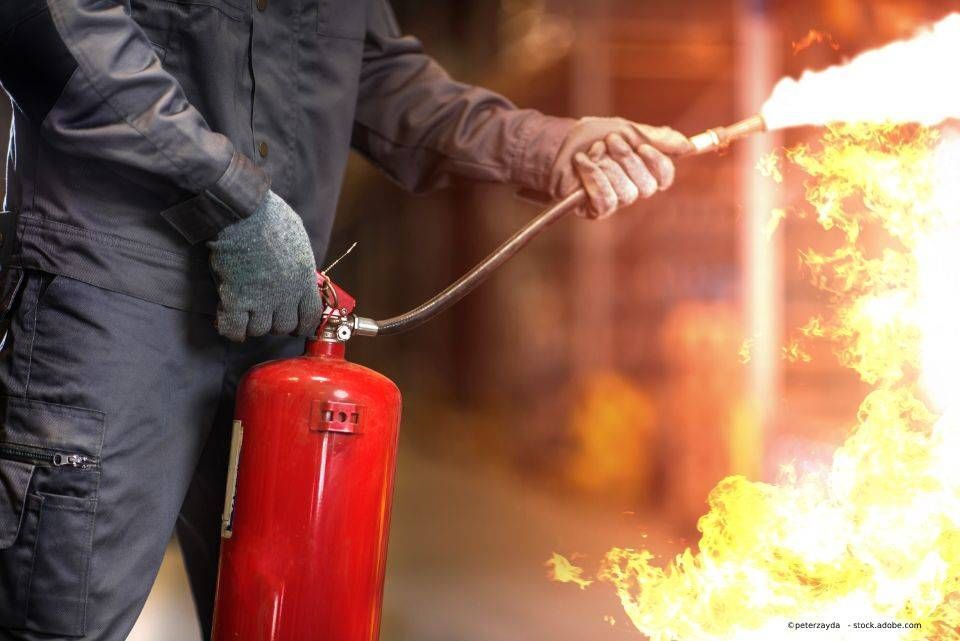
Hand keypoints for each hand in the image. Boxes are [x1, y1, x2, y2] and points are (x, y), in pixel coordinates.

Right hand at [208, 191, 323, 340]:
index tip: (296, 322)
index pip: (311, 317)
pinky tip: (229, 321)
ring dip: (252, 325)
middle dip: (276, 323)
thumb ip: (300, 264)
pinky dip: (231, 329)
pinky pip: (234, 328)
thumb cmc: (270, 217)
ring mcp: (261, 298)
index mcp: (304, 279)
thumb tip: (299, 276)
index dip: (303, 324)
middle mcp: (286, 293)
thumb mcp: (299, 241)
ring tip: (246, 313)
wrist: (243, 212)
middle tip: (266, 313)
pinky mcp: (235, 298)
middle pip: (284, 326)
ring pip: (260, 330)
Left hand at [550, 117, 692, 218]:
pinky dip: (593, 177)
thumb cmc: (592, 137)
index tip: (643, 146)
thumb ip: (656, 138)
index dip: (657, 164)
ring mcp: (614, 201)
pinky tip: (582, 163)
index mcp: (643, 169)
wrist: (558, 143)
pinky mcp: (595, 210)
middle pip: (646, 186)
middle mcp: (632, 188)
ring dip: (607, 167)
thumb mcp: (627, 130)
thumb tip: (688, 145)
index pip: (664, 176)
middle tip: (610, 141)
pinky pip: (605, 200)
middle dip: (627, 160)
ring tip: (592, 151)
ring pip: (626, 193)